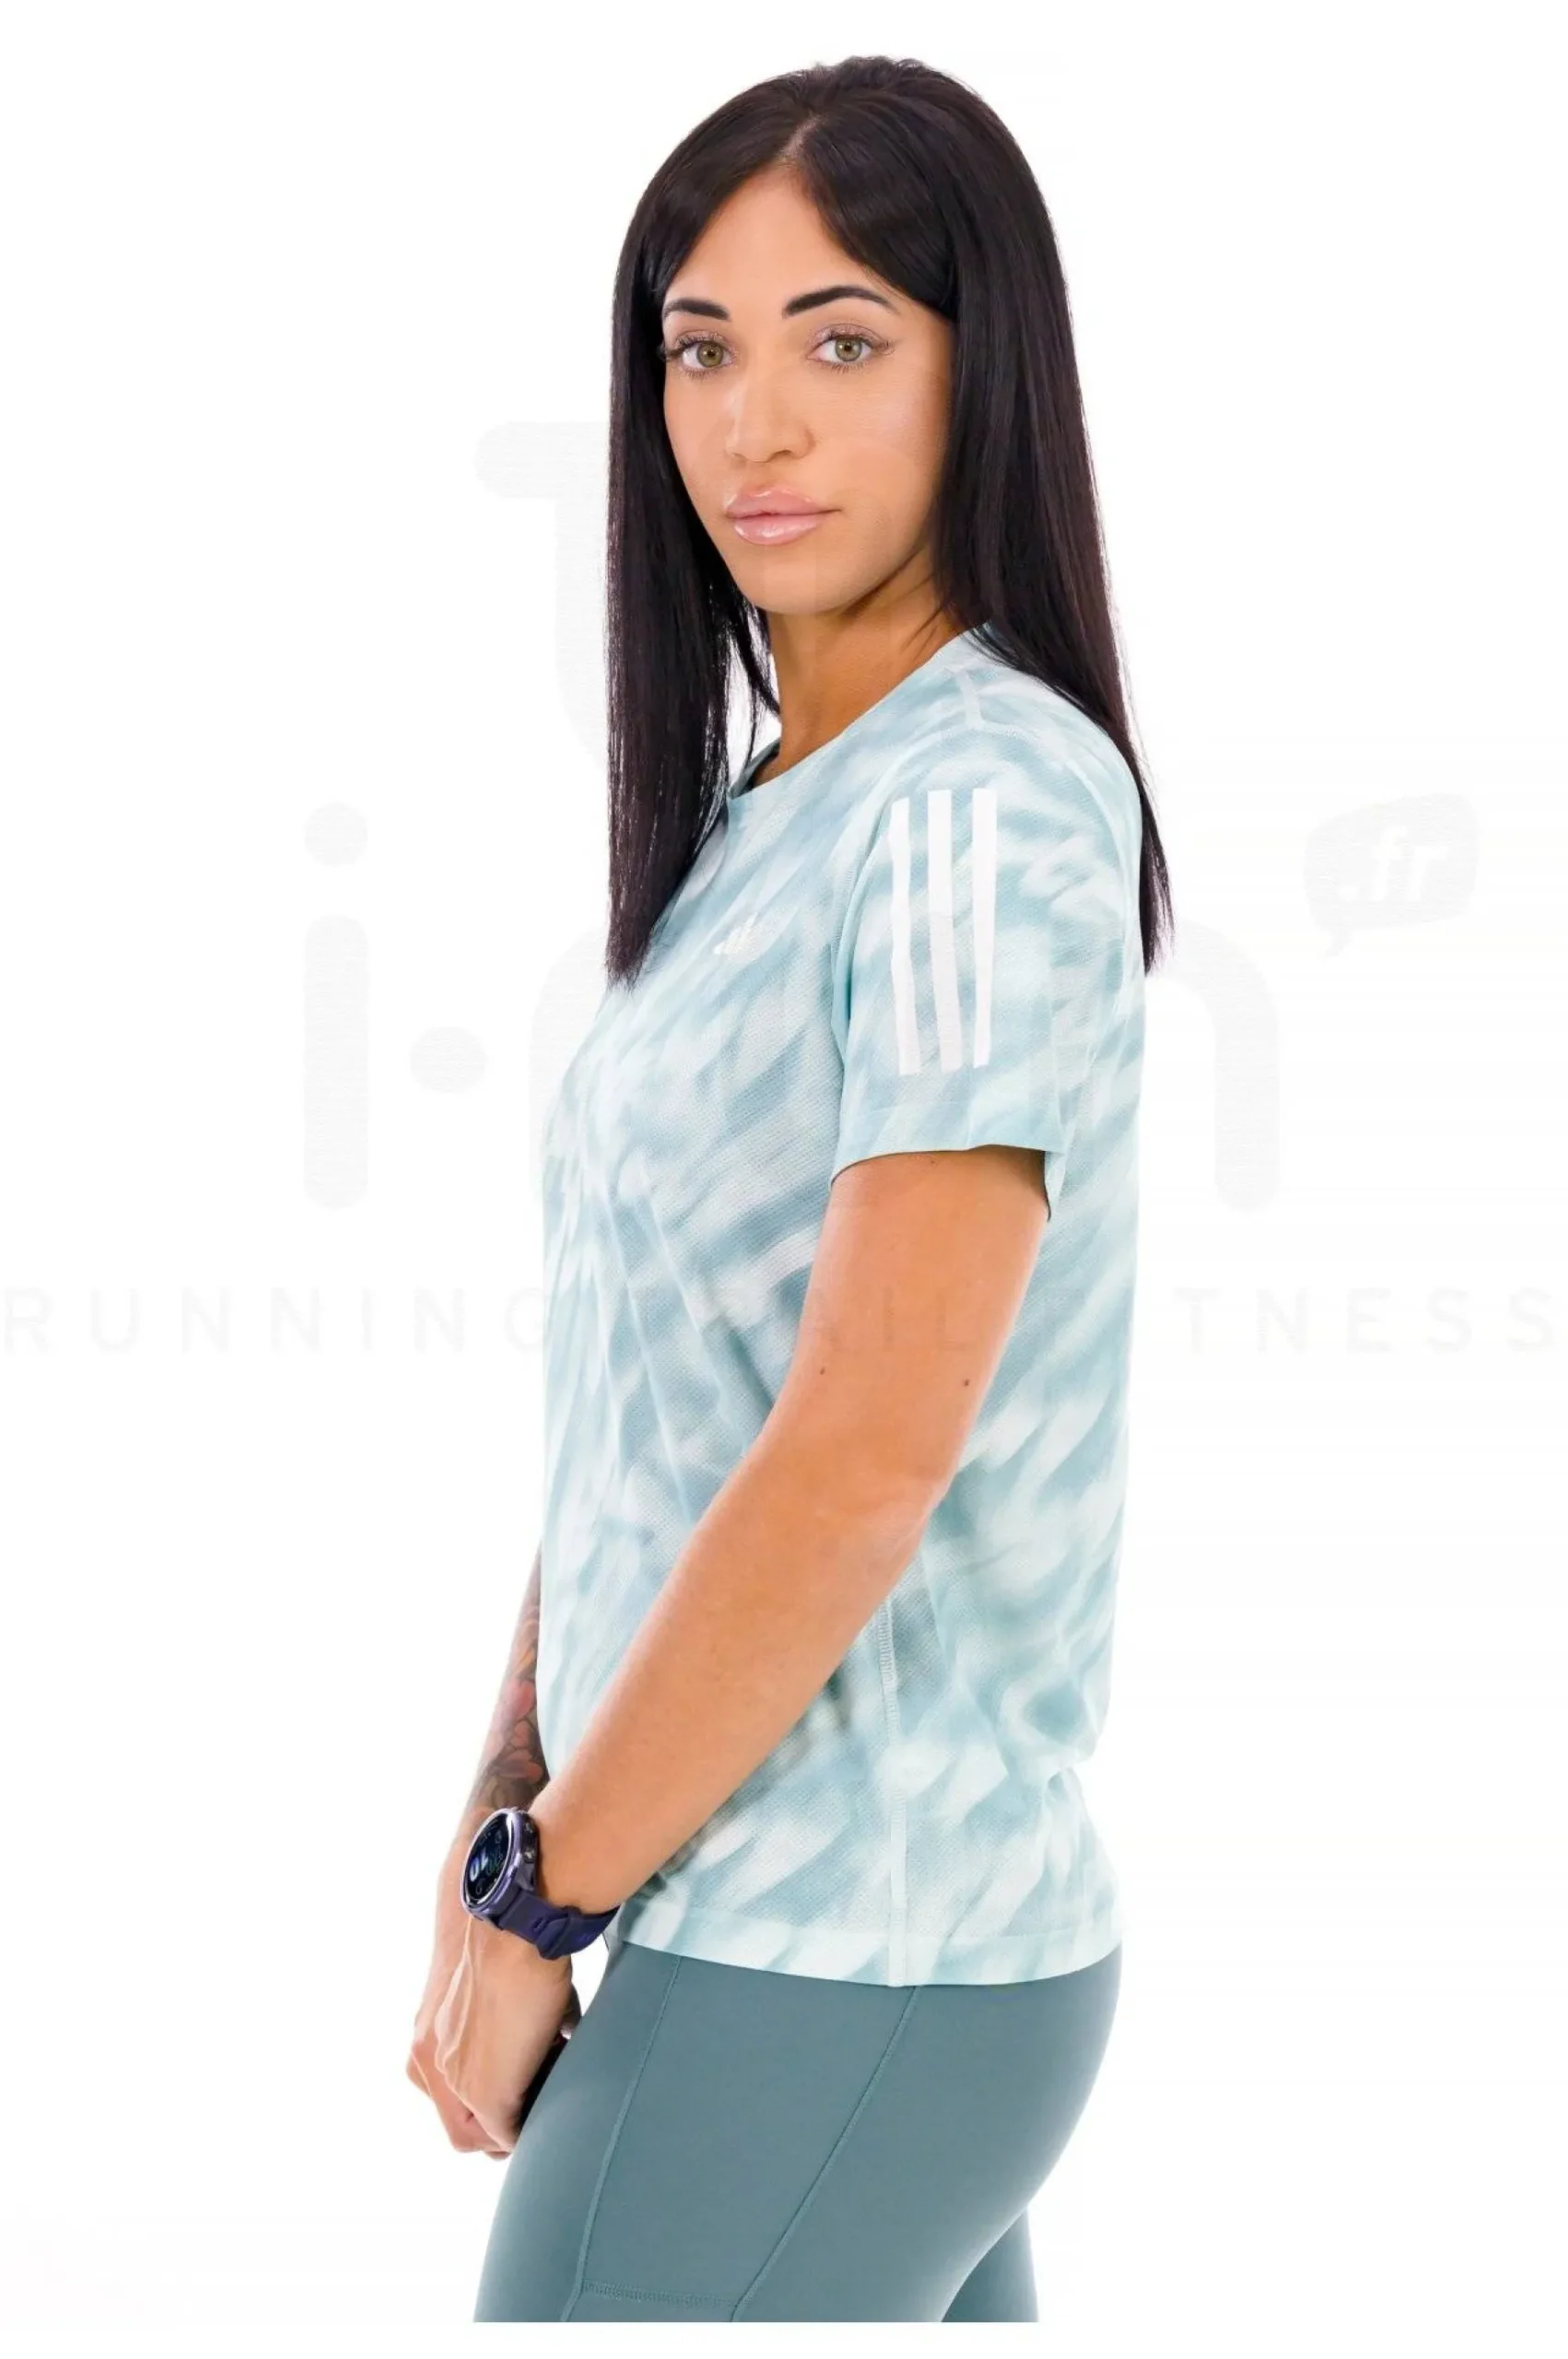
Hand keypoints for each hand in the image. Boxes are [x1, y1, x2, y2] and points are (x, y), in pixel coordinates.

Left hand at [433, 1909, 579, 2155]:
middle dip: (501, 2123)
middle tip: (537, 2101)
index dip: (491, 2103)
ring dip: (517, 2123)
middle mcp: (430, 2064)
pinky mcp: (488, 2096)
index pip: (453, 2099)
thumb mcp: (495, 1987)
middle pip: (462, 2127)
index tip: (525, 2087)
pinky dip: (532, 2126)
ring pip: (481, 2136)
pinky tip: (554, 2100)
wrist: (516, 1929)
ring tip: (547, 2097)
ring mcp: (455, 2081)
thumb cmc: (514, 1943)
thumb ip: (504, 2023)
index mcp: (429, 2040)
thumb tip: (553, 2036)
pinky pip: (507, 2135)